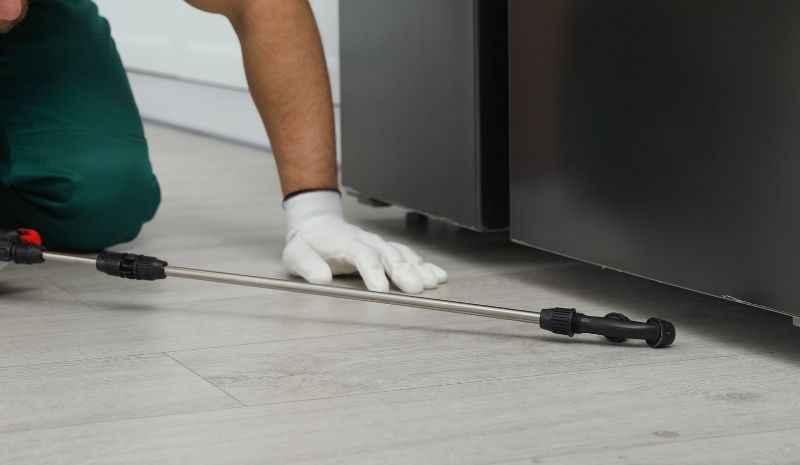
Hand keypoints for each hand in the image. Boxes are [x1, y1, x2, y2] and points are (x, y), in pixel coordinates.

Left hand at [282, 191, 446, 292]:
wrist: (317, 225)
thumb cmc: (307, 244)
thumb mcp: (295, 254)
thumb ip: (306, 264)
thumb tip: (321, 278)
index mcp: (345, 243)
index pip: (362, 255)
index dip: (373, 271)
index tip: (381, 289)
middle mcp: (367, 241)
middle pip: (388, 254)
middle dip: (403, 271)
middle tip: (415, 288)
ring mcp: (379, 244)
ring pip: (402, 254)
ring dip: (418, 268)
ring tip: (431, 283)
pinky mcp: (386, 250)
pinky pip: (408, 255)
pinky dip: (424, 265)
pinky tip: (437, 275)